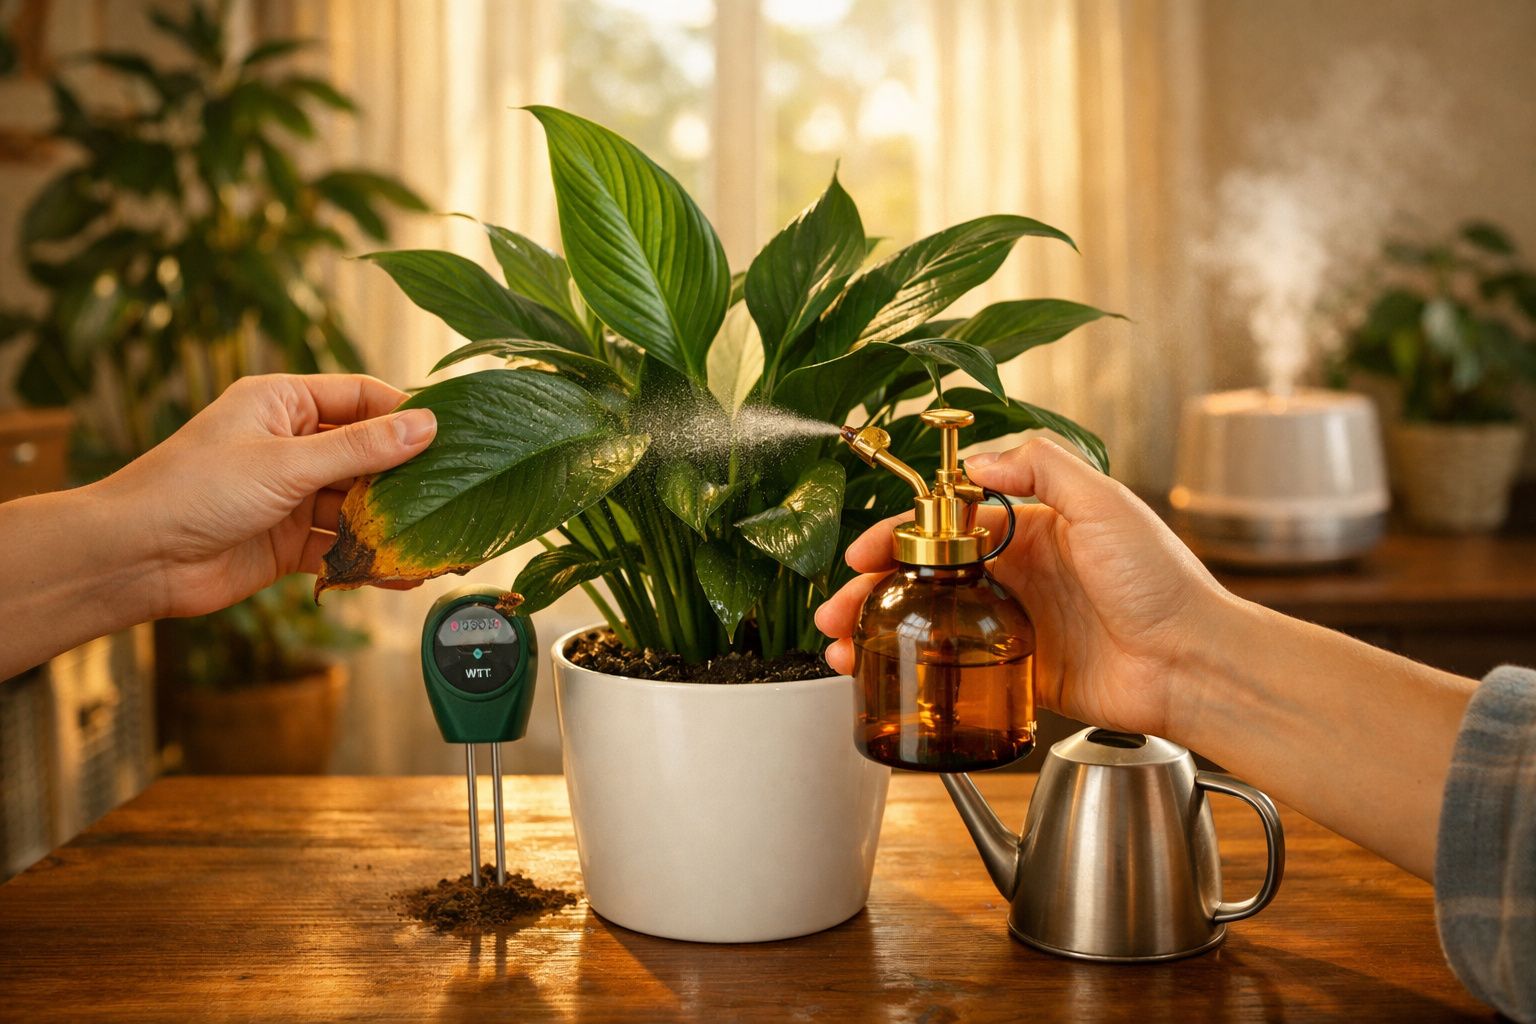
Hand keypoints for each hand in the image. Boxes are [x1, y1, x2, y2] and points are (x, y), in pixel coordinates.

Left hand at [104, 373, 435, 618]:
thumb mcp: (286, 462)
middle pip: (366, 454)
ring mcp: (290, 495)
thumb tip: (427, 426)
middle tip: (456, 492)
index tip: (452, 434)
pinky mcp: (287, 542)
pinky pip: (340, 545)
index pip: (361, 397)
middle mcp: (290, 445)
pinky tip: (402, 573)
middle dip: (405, 476)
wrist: (134, 559)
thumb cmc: (195, 489)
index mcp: (283, 404)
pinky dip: (368, 559)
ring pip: (356, 504)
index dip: (405, 414)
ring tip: (438, 539)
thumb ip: (360, 449)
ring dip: (390, 523)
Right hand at [815, 438, 1232, 736]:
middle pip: (926, 577)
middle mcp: (1019, 574)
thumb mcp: (1106, 502)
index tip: (864, 552)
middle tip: (839, 609)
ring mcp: (1018, 625)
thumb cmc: (1162, 582)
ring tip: (845, 649)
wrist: (1193, 663)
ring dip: (883, 633)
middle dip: (874, 590)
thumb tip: (975, 460)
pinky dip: (917, 674)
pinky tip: (886, 679)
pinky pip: (958, 671)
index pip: (945, 525)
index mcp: (1033, 528)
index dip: (898, 537)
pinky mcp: (1024, 672)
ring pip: (931, 624)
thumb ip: (1042, 466)